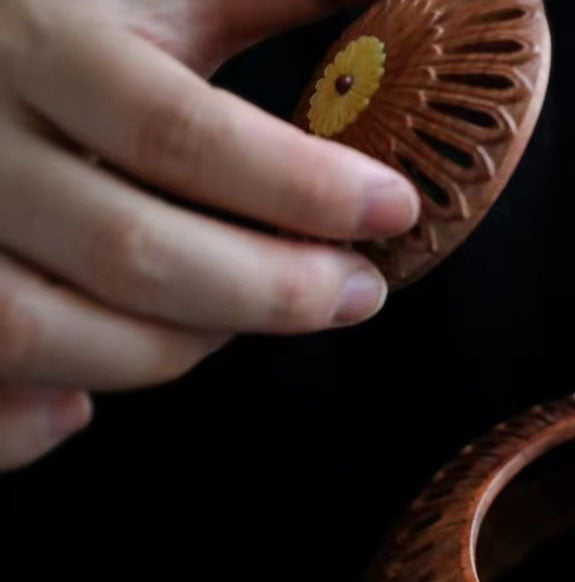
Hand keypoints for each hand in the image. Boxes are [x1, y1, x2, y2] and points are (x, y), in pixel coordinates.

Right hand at [0, 0, 419, 469]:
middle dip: (268, 292)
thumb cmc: (50, 16)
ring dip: (168, 351)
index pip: (177, 133)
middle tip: (355, 292)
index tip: (392, 208)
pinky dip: (25, 424)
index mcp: (38, 39)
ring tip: (232, 327)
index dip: (299, 187)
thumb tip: (413, 0)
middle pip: (131, 252)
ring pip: (48, 331)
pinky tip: (76, 410)